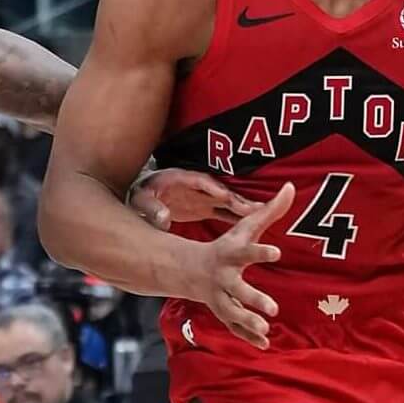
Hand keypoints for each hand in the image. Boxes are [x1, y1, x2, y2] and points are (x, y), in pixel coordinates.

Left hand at [129, 168, 261, 228]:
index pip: (199, 181)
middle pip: (220, 190)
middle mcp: (196, 186)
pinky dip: (238, 216)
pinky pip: (225, 211)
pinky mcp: (205, 207)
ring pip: (227, 201)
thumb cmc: (141, 196)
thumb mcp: (140, 200)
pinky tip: (255, 222)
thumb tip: (162, 219)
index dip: (212, 188)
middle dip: (236, 198)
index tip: (224, 195)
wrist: (142, 197)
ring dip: (243, 207)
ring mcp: (203, 196)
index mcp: (180, 179)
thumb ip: (151, 208)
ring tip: (263, 213)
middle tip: (254, 207)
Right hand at [184, 183, 293, 348]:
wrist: (190, 270)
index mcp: (231, 255)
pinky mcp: (223, 312)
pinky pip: (234, 326)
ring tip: (266, 328)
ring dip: (248, 321)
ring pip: (233, 312)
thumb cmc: (227, 245)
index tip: (277, 253)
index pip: (247, 252)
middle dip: (253, 298)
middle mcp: (223, 278)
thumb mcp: (245, 227)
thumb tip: (291, 187)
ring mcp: (221, 297)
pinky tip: (265, 344)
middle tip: (274, 308)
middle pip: (237, 289)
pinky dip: (248, 336)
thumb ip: (269, 210)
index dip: (261, 253)